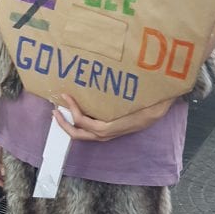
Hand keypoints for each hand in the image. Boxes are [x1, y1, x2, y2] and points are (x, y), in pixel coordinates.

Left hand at [53, 93, 174, 141]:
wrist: (160, 111)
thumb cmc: (150, 102)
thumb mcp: (137, 97)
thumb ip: (123, 95)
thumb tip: (108, 78)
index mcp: (111, 127)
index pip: (84, 122)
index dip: (72, 110)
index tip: (65, 95)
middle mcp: (107, 134)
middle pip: (78, 134)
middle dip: (63, 124)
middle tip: (54, 111)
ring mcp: (107, 135)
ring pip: (83, 135)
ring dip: (69, 125)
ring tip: (60, 112)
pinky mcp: (109, 131)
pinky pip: (89, 131)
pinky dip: (79, 123)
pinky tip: (76, 111)